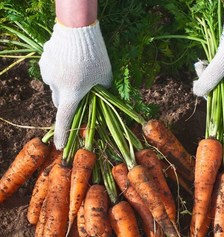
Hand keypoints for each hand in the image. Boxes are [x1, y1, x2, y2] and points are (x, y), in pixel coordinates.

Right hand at [39, 21, 111, 148]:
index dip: (62, 134)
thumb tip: (100, 98)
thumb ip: (101, 92)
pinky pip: (51, 72)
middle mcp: (55, 86)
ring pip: (55, 87)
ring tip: (77, 72)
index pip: (65, 119)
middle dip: (69, 103)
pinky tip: (69, 61)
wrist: (78, 29)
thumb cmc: (96, 56)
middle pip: (60, 103)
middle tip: (80, 95)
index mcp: (71, 94)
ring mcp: (47, 73)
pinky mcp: (44, 61)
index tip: (59, 146)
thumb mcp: (104, 78)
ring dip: (65, 86)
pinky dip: (60, 72)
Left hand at [193, 0, 223, 105]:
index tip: (217, 107)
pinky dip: (211, 66)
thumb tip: (197, 93)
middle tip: (199, 82)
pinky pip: (221, 66)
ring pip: (223, 77)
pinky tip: (202, 63)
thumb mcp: (222, 61)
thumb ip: (210, 78)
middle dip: (212, 88)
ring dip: (209, 75)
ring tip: (199, 67)